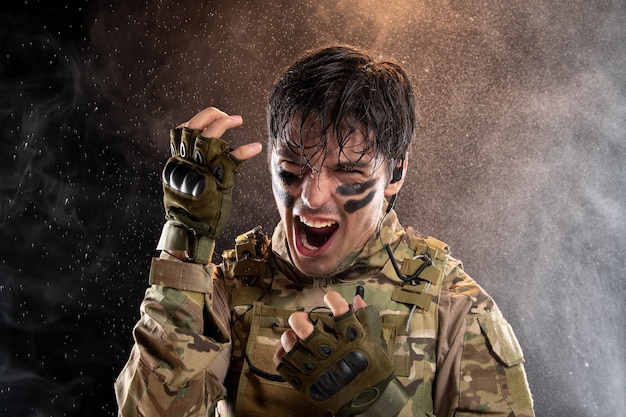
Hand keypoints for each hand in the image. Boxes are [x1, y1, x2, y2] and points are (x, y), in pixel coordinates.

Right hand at [158, 107, 261, 262]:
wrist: (191, 231)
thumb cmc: (189, 210)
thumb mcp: (182, 185)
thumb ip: (187, 168)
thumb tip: (192, 156)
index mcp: (177, 161)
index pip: (181, 131)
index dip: (194, 121)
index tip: (208, 120)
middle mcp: (188, 161)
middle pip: (195, 126)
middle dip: (211, 115)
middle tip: (228, 118)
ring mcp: (203, 168)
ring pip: (211, 136)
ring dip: (226, 123)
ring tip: (239, 119)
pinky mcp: (219, 179)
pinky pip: (232, 159)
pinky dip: (245, 150)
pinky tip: (255, 147)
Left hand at [274, 291, 396, 416]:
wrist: (368, 401)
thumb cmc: (373, 368)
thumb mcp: (376, 341)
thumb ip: (366, 318)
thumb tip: (357, 298)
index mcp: (352, 341)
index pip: (341, 313)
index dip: (334, 300)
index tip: (330, 297)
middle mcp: (332, 354)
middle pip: (306, 332)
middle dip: (299, 319)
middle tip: (302, 318)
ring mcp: (318, 369)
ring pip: (292, 348)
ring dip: (289, 337)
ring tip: (294, 335)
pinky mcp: (307, 382)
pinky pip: (285, 367)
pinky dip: (281, 355)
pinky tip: (286, 349)